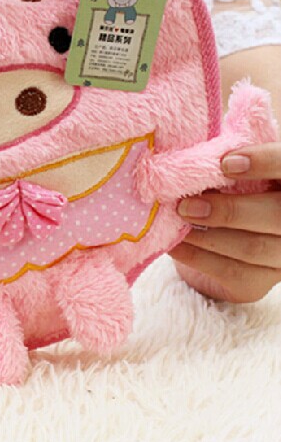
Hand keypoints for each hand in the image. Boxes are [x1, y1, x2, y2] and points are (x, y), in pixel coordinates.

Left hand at [169, 142, 280, 302]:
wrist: (214, 234)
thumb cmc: (221, 188)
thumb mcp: (228, 171)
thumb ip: (223, 163)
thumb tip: (192, 158)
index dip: (265, 162)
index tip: (225, 163)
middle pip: (277, 216)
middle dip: (229, 210)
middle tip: (186, 205)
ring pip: (251, 247)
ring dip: (205, 235)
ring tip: (175, 219)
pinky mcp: (258, 283)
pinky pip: (230, 270)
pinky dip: (195, 255)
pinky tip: (172, 243)